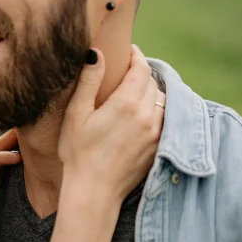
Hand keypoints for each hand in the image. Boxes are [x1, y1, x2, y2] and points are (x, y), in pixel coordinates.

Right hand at [58, 45, 164, 208]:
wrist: (94, 191)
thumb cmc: (78, 152)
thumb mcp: (76, 114)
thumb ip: (88, 81)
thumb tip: (96, 53)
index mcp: (126, 104)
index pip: (141, 69)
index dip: (136, 56)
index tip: (129, 50)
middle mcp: (147, 116)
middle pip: (152, 83)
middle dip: (141, 72)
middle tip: (127, 70)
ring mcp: (156, 133)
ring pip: (162, 100)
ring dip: (151, 92)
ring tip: (135, 91)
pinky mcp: (158, 147)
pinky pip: (164, 119)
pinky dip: (156, 110)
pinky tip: (142, 114)